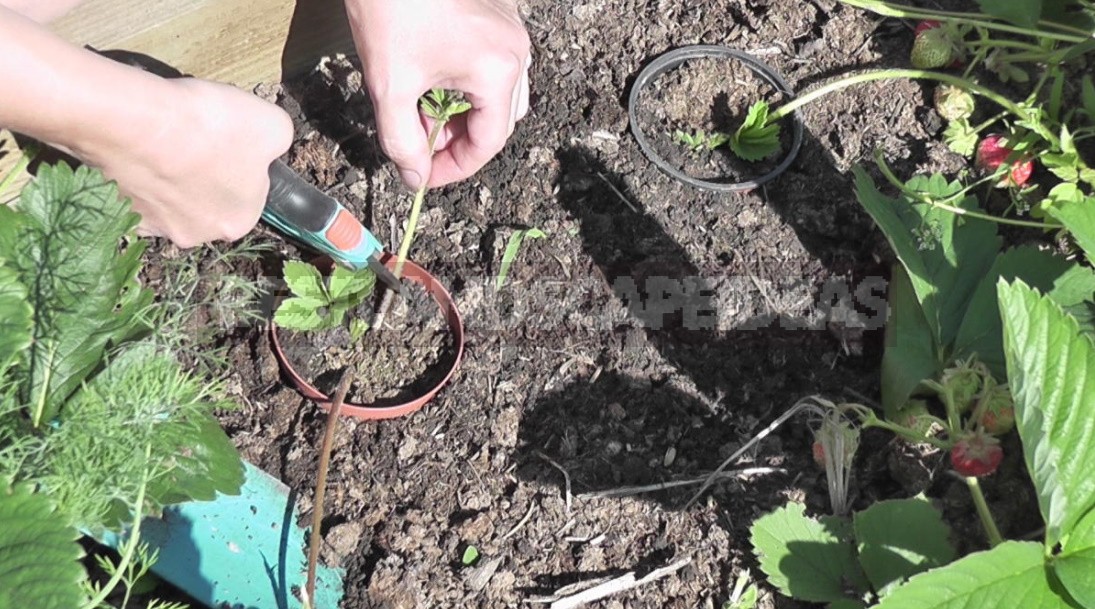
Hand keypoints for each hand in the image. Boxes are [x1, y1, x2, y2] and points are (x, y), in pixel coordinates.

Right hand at [77, 77, 292, 246]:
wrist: (138, 122)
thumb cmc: (211, 126)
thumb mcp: (273, 125)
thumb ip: (277, 143)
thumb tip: (270, 144)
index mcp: (238, 222)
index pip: (248, 196)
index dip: (241, 166)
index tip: (230, 142)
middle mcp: (197, 235)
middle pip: (207, 201)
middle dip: (204, 174)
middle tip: (196, 138)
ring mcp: (153, 225)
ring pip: (168, 198)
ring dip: (169, 174)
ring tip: (165, 138)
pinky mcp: (117, 208)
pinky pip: (133, 191)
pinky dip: (136, 173)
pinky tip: (138, 148)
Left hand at [345, 0, 530, 188]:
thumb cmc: (389, 7)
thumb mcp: (389, 86)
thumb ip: (402, 142)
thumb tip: (414, 177)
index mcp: (498, 71)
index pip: (489, 142)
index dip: (454, 167)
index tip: (423, 173)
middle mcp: (515, 51)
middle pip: (499, 120)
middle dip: (459, 140)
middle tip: (420, 145)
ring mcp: (509, 29)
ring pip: (498, 93)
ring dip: (462, 112)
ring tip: (421, 110)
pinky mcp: (498, 13)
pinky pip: (493, 64)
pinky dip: (465, 83)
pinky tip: (430, 77)